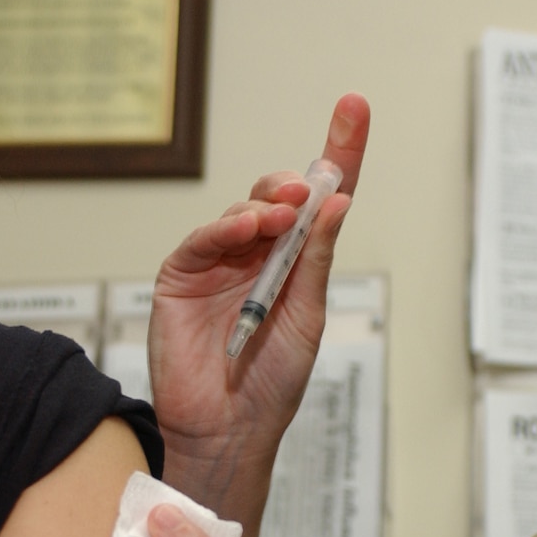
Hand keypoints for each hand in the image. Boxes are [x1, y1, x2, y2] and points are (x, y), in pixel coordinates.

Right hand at [148, 95, 369, 535]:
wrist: (229, 428)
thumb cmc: (271, 382)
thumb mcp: (307, 315)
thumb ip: (316, 258)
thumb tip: (339, 202)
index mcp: (294, 262)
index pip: (320, 199)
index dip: (338, 151)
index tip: (354, 107)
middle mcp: (256, 254)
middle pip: (277, 196)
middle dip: (293, 183)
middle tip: (305, 190)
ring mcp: (217, 262)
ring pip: (242, 210)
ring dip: (265, 205)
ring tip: (282, 214)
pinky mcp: (181, 276)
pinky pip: (203, 239)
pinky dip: (226, 228)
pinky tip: (247, 229)